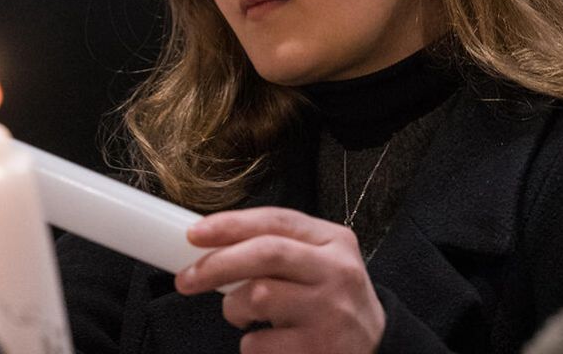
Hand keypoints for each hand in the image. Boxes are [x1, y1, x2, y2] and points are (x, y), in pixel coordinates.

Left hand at [176, 207, 383, 353]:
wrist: (376, 347)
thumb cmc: (330, 299)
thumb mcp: (317, 261)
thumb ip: (276, 246)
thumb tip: (208, 241)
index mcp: (334, 240)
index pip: (276, 221)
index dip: (230, 224)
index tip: (193, 234)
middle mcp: (338, 271)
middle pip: (265, 253)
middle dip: (216, 263)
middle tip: (185, 278)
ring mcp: (331, 312)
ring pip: (257, 297)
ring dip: (234, 308)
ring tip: (243, 315)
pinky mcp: (320, 349)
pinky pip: (259, 343)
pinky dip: (251, 344)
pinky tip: (269, 343)